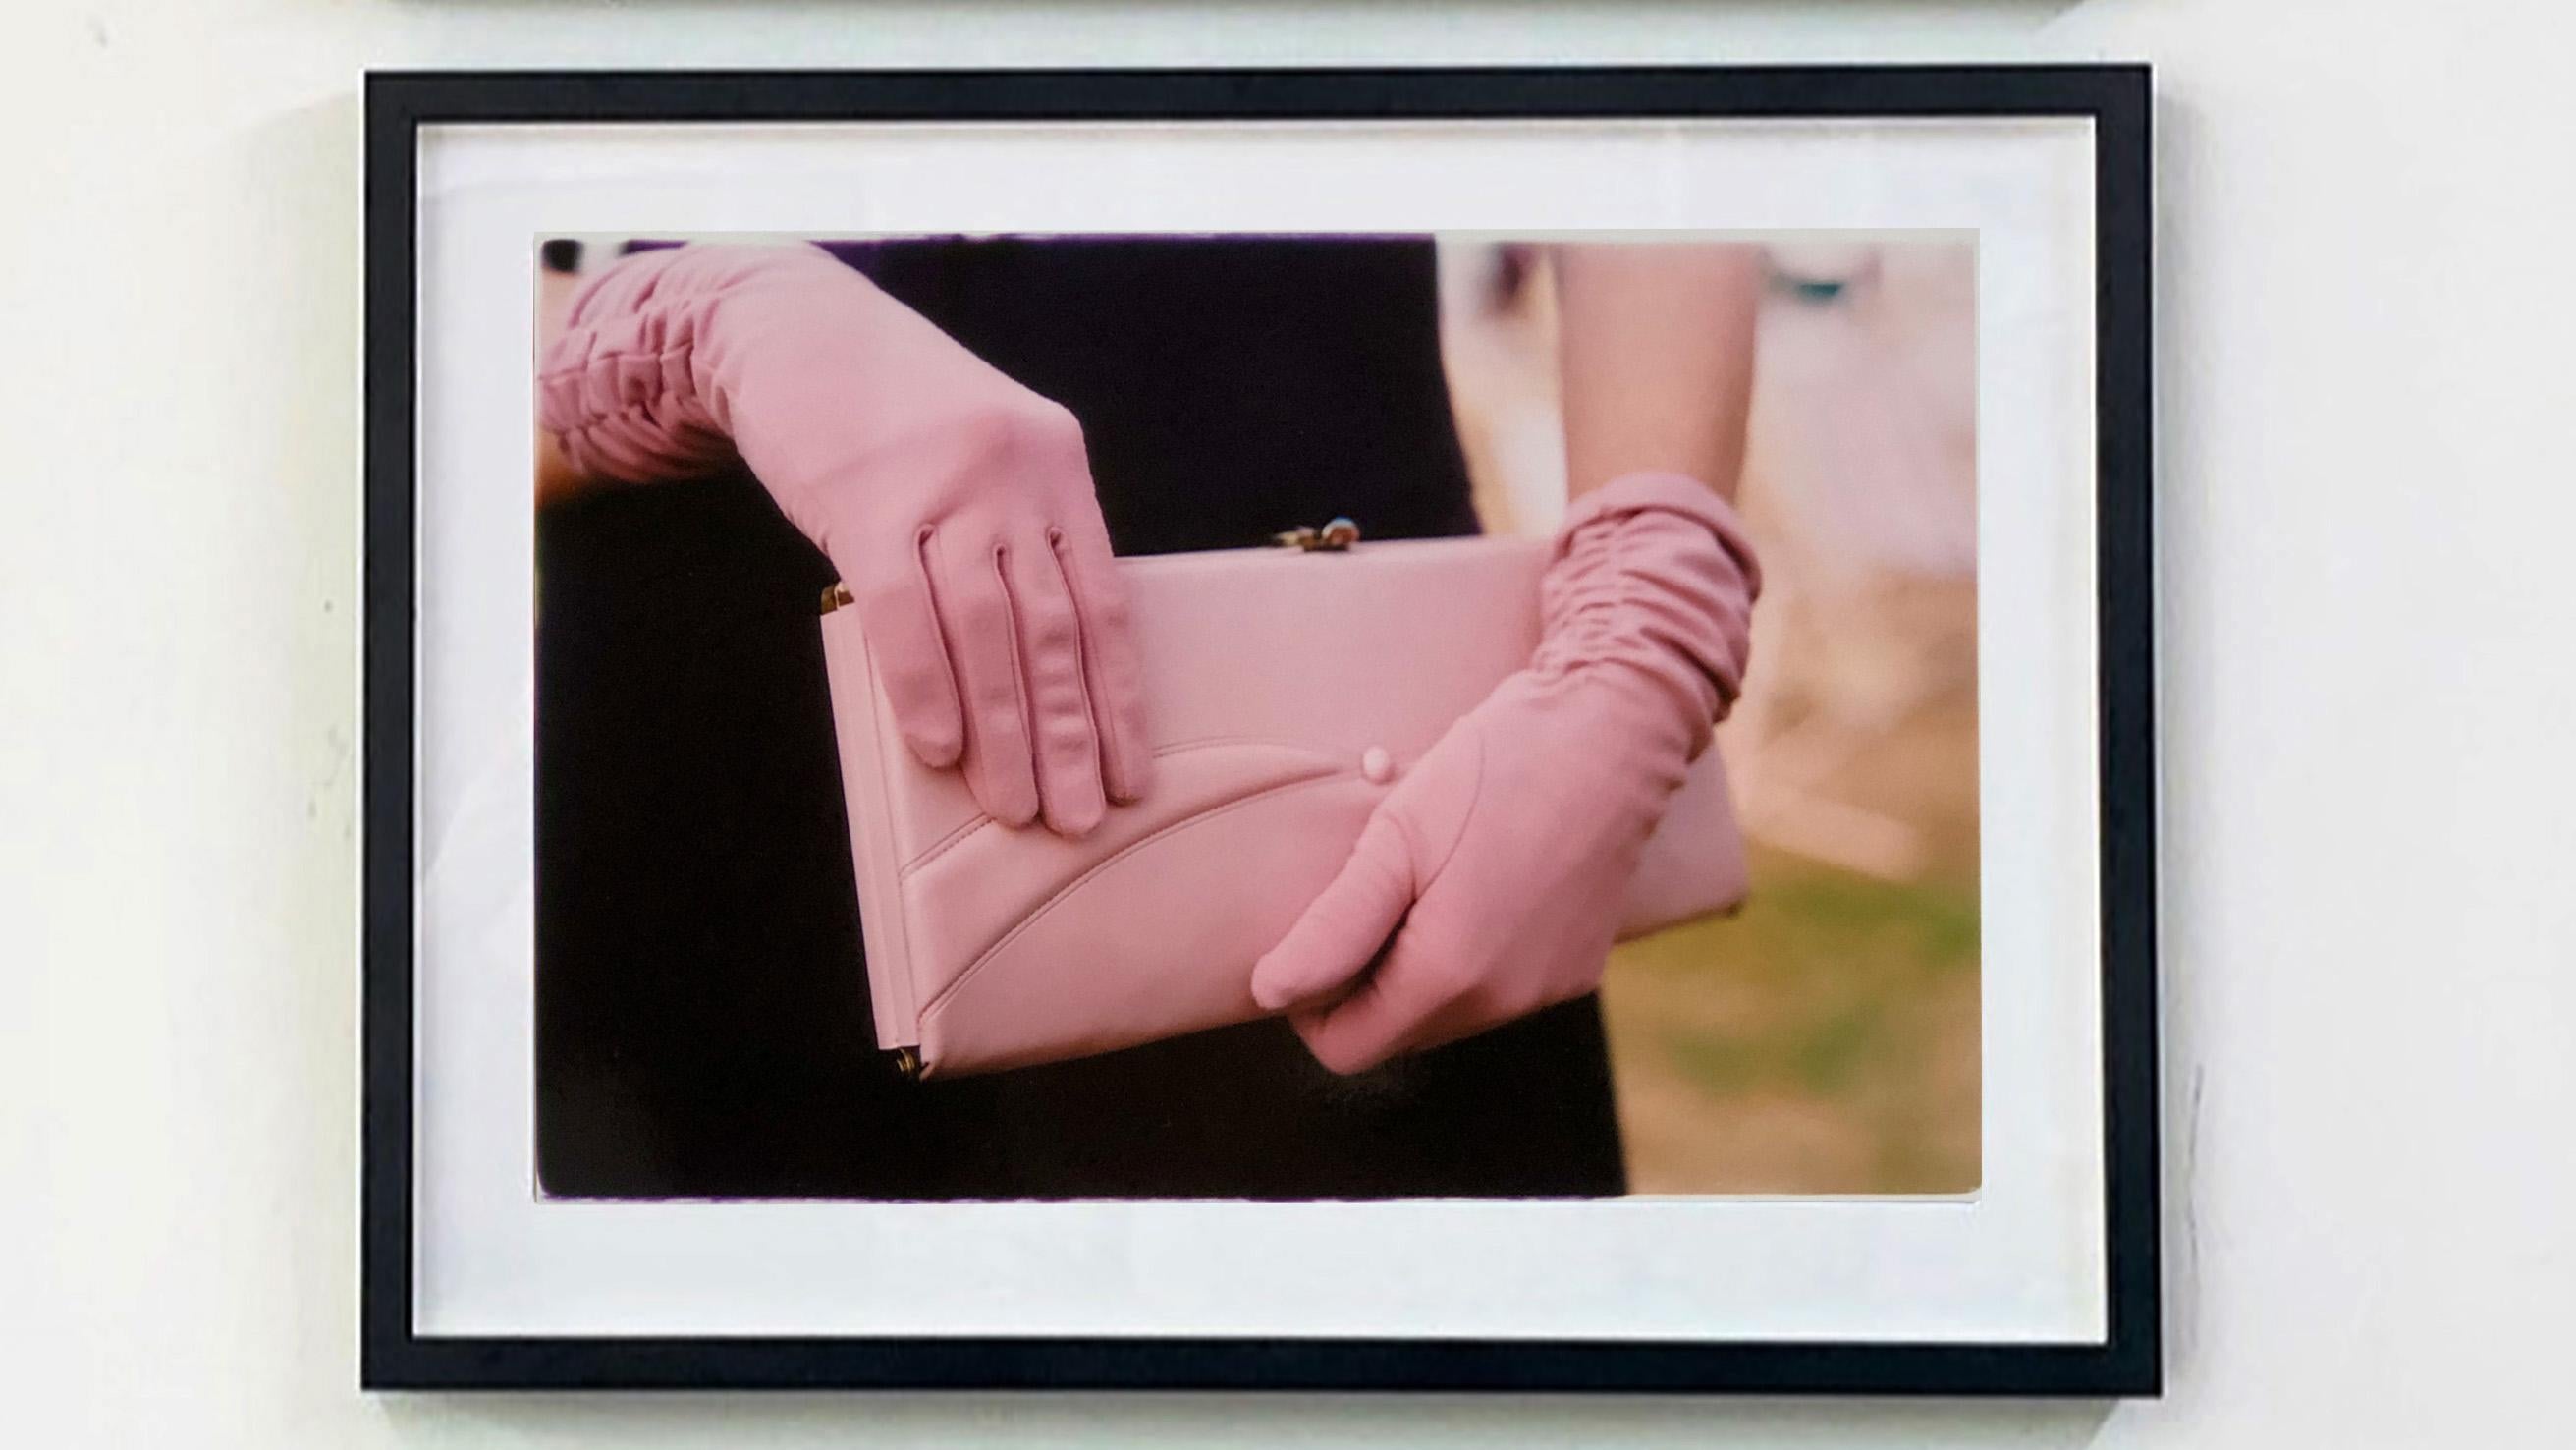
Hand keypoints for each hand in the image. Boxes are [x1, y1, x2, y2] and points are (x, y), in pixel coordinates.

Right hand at [538, 244, 1148, 835]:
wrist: (791, 324)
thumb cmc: (893, 407)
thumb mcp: (987, 451)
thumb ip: (1020, 538)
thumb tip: (1042, 666)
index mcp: (1059, 467)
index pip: (1104, 603)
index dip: (1118, 699)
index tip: (1132, 775)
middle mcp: (1014, 475)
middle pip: (1053, 629)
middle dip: (1070, 736)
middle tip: (1080, 819)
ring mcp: (943, 486)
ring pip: (988, 631)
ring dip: (1005, 730)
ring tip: (1015, 807)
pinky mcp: (866, 502)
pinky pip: (904, 612)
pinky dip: (926, 686)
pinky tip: (940, 749)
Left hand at [1250, 473, 1758, 1071]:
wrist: (1615, 727)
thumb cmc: (1496, 768)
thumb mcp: (1397, 837)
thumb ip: (1334, 927)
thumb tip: (1270, 993)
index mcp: (1450, 976)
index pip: (1346, 1047)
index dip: (1309, 1002)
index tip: (1310, 934)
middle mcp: (1504, 1003)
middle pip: (1396, 1032)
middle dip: (1363, 981)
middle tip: (1364, 892)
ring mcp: (1548, 989)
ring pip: (1447, 1012)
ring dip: (1415, 964)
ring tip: (1422, 879)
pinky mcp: (1577, 967)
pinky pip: (1498, 988)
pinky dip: (1470, 952)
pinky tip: (1476, 880)